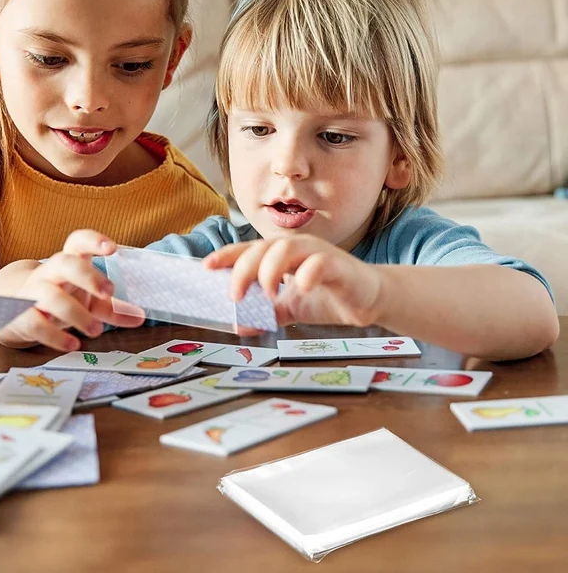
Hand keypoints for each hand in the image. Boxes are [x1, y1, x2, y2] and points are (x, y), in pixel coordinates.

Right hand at [0, 230, 144, 350]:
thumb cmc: (59, 297)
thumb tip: (141, 317)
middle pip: (64, 263)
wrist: (12, 308)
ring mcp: (34, 293)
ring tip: (97, 330)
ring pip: (51, 296)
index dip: (94, 241)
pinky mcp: (22, 316)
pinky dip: (56, 336)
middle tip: (109, 292)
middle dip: (87, 276)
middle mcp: (50, 273)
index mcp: (70, 262)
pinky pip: (36, 323)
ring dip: (77, 314)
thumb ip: (113, 308)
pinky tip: (73, 345)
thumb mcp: (87, 300)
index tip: (112, 248)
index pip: (77, 241)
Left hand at [204, 236, 383, 327]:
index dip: (227, 255)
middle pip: (262, 247)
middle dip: (244, 269)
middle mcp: (296, 248)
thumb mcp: (290, 308)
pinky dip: (308, 273)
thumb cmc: (327, 296)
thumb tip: (238, 324)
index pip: (248, 249)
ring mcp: (317, 253)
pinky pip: (321, 262)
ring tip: (265, 294)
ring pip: (287, 248)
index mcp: (280, 254)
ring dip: (270, 269)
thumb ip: (266, 314)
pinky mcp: (339, 264)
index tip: (206, 266)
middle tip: (235, 296)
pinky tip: (300, 288)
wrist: (367, 301)